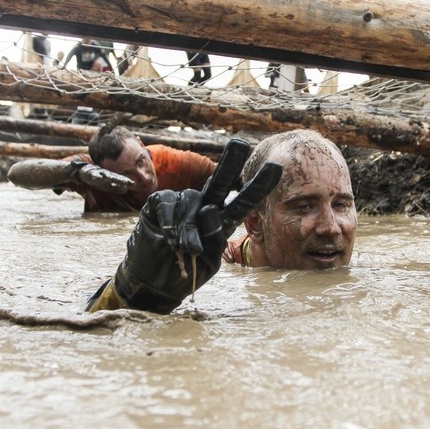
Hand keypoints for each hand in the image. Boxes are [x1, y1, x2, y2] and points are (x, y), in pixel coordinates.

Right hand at [70, 159, 133, 193]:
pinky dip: (95, 176)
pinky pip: (92, 174)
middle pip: (114, 177)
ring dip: (109, 176)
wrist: (82, 172)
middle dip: (120, 179)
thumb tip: (126, 189)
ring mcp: (97, 173)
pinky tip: (98, 177)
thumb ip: (116, 187)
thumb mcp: (106, 184)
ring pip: (104, 174)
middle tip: (127, 182)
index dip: (125, 181)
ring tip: (114, 179)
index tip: (132, 183)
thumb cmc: (97, 179)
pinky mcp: (89, 173)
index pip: (119, 179)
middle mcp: (105, 174)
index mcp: (110, 177)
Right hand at [112, 139, 281, 312]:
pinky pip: (169, 202)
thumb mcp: (208, 261)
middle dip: (230, 162)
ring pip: (192, 200)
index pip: (243, 202)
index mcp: (222, 221)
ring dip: (190, 227)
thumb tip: (209, 209)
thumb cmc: (185, 273)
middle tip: (241, 144)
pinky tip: (170, 238)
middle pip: (220, 182)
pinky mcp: (160, 204)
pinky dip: (171, 221)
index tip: (275, 168)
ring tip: (187, 248)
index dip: (258, 186)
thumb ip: (213, 237)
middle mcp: (204, 207)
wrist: (154, 284)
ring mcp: (182, 205)